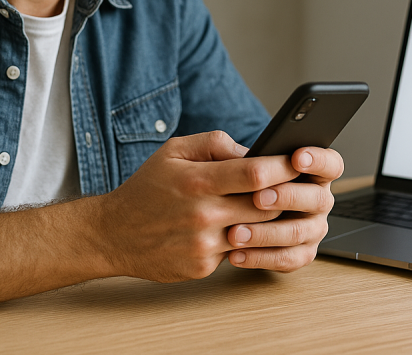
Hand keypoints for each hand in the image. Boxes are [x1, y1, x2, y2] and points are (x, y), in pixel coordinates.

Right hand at [92, 130, 298, 281]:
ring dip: (270, 221)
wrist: (113, 234)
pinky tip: (242, 229)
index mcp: (198, 180)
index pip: (255, 173)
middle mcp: (203, 214)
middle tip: (296, 185)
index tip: (297, 161)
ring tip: (275, 207)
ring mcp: (203, 244)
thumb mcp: (174, 151)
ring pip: (257, 232)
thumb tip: (254, 151)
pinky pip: (238, 252)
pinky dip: (244, 240)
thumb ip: (216, 143)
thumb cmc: (147, 188)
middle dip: (285, 195)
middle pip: (266, 205)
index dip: (283, 167)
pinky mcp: (202, 267)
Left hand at [226, 146, 344, 271]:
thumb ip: (241, 152)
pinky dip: (260, 258)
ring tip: (235, 232)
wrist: (222, 216)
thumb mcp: (230, 159)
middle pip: (317, 198)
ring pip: (298, 232)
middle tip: (258, 198)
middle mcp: (318, 200)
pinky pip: (286, 260)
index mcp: (312, 172)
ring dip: (266, 233)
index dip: (318, 160)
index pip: (330, 163)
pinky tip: (235, 253)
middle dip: (287, 197)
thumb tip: (242, 158)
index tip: (296, 158)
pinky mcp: (300, 254)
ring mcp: (312, 229)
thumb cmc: (231, 181)